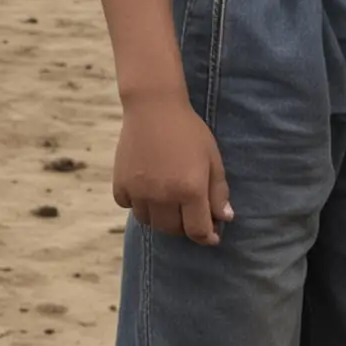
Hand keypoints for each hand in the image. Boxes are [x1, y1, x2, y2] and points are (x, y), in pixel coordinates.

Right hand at [113, 90, 231, 244]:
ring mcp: (139, 192)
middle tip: (190, 215)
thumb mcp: (212, 158)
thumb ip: (218, 191)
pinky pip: (129, 207)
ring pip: (149, 222)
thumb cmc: (189, 131)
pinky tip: (147, 190)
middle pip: (172, 230)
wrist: (154, 108)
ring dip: (161, 217)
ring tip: (169, 201)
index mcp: (190, 189)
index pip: (197, 230)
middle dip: (184, 227)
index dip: (206, 237)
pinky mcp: (120, 185)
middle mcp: (162, 196)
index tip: (211, 237)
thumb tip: (225, 218)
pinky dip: (139, 204)